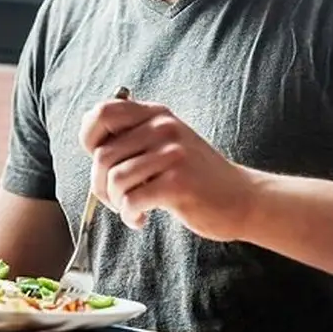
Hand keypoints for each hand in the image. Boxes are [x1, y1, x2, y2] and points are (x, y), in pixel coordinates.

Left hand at [79, 96, 258, 240]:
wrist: (243, 198)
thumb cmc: (197, 175)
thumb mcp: (167, 142)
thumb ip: (135, 135)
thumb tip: (90, 136)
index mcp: (156, 114)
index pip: (103, 112)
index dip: (89, 138)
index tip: (100, 162)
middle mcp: (163, 127)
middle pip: (103, 155)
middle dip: (100, 185)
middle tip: (115, 200)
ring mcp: (172, 154)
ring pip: (114, 179)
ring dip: (115, 203)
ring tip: (131, 209)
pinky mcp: (177, 183)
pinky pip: (131, 200)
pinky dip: (129, 215)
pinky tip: (141, 219)